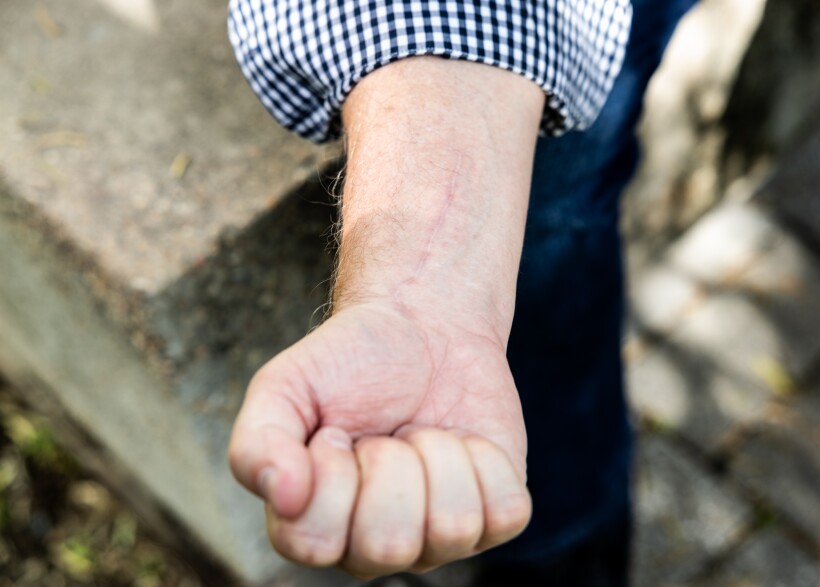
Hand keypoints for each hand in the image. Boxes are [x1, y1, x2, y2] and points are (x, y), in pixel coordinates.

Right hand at [228, 301, 529, 577]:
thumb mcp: (285, 387)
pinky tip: (464, 440)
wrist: (421, 328)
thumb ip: (258, 443)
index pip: (315, 541)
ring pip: (452, 527)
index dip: (330, 472)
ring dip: (438, 455)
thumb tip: (284, 497)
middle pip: (388, 544)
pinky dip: (486, 458)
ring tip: (423, 433)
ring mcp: (439, 538)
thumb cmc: (347, 364)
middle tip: (386, 433)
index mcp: (314, 530)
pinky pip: (505, 511)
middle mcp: (375, 548)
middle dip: (389, 463)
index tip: (335, 431)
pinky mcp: (495, 513)